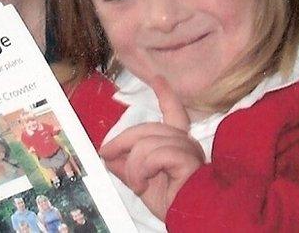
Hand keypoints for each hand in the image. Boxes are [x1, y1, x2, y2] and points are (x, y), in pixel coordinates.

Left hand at [99, 76, 203, 219]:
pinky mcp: (187, 160)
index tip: (158, 79)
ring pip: (146, 143)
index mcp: (177, 144)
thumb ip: (127, 167)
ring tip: (137, 184)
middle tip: (107, 155)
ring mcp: (187, 150)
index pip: (173, 113)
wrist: (191, 218)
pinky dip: (141, 171)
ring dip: (133, 167)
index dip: (165, 95)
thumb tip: (109, 156)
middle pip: (147, 128)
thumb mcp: (141, 182)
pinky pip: (154, 154)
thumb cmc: (173, 203)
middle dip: (122, 141)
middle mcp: (185, 143)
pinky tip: (142, 185)